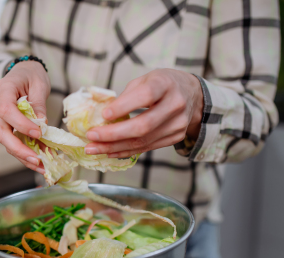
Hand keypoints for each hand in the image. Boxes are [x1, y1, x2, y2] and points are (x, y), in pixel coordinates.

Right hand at [0, 61, 50, 172]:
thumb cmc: (31, 75)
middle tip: (37, 160)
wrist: (23, 72)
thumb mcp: (39, 84)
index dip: (21, 125)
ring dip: (22, 155)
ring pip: (5, 140)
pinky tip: (38, 162)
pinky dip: (24, 153)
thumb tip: (42, 126)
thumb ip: (39, 104)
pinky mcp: (4, 125)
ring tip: (41, 166)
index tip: (39, 134)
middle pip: (0, 131)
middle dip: (18, 149)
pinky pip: (11, 141)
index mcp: (3, 89)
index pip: (6, 110)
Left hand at [84, 69, 203, 157]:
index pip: (146, 96)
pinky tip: (109, 151)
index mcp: (165, 84)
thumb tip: (102, 116)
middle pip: (143, 125)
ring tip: (93, 148)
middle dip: (113, 134)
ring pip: (143, 142)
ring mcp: (177, 124)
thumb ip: (126, 95)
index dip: (124, 106)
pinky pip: (146, 148)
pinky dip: (125, 151)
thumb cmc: (162, 84)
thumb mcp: (145, 79)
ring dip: (114, 147)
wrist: (192, 95)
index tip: (104, 115)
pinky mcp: (175, 137)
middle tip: (91, 137)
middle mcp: (175, 105)